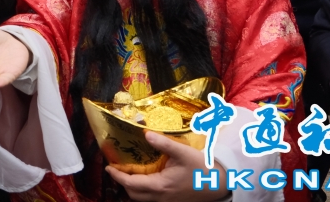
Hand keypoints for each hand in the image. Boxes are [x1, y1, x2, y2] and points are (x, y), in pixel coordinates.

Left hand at [106, 131, 227, 201]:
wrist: (220, 183)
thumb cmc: (202, 168)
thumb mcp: (183, 152)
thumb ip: (164, 143)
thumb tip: (145, 134)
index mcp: (160, 186)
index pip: (131, 184)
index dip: (117, 176)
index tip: (109, 167)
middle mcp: (160, 197)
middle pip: (133, 194)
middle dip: (122, 182)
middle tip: (117, 168)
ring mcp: (166, 201)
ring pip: (142, 198)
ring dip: (132, 187)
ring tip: (128, 172)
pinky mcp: (172, 201)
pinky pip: (151, 199)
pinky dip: (143, 190)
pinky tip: (146, 178)